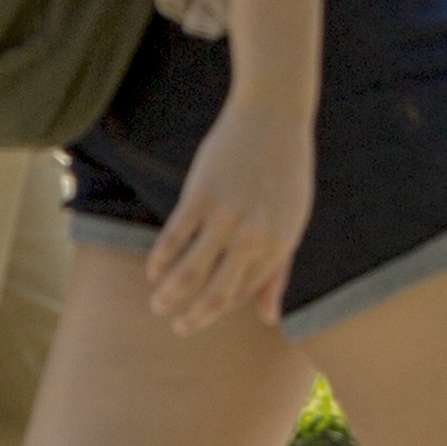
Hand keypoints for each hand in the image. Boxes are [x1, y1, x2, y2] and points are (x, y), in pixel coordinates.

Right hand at [149, 92, 318, 335]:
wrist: (273, 117)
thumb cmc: (286, 173)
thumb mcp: (292, 223)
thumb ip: (279, 271)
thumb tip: (270, 317)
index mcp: (279, 245)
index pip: (243, 292)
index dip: (219, 310)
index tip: (200, 319)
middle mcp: (254, 237)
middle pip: (217, 290)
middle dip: (195, 316)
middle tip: (177, 328)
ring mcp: (226, 216)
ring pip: (190, 270)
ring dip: (170, 294)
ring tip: (158, 306)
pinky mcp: (201, 196)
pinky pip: (174, 237)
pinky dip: (161, 259)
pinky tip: (153, 271)